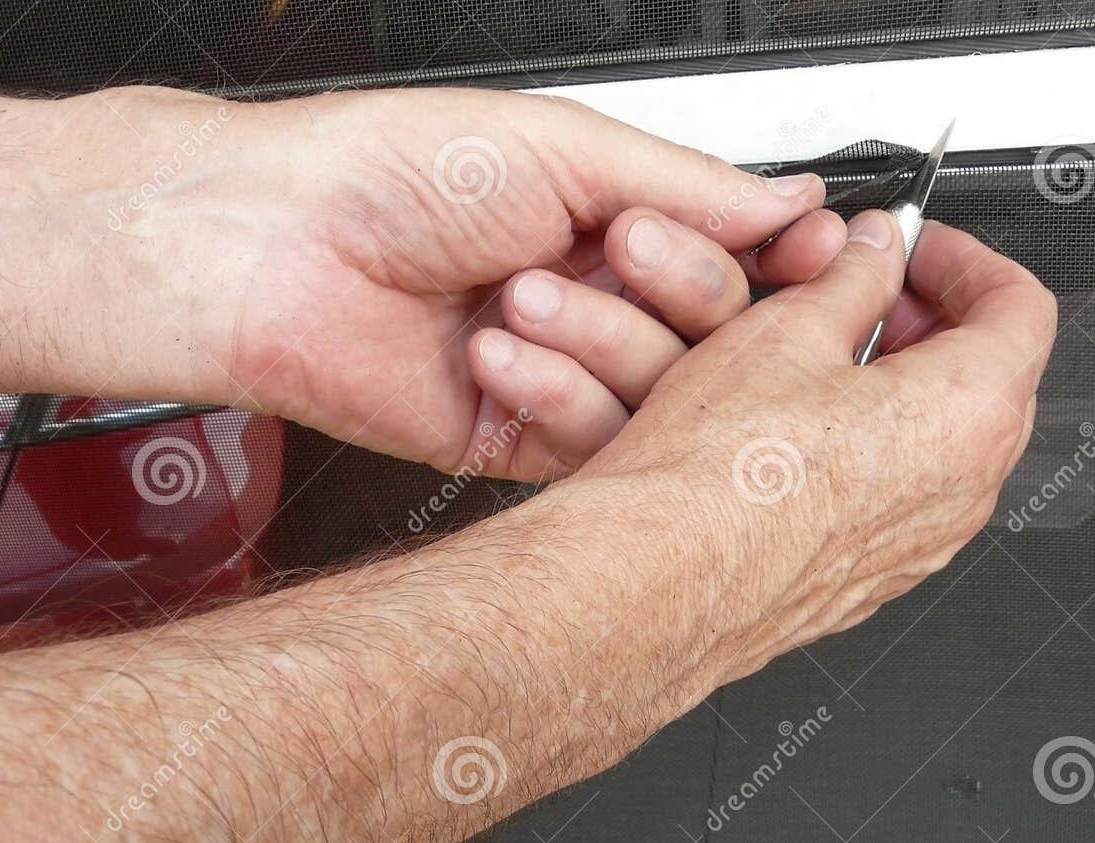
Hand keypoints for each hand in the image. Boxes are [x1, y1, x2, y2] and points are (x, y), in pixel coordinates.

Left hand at [153, 87, 843, 478]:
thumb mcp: (566, 148)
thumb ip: (693, 186)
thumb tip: (794, 200)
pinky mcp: (524, 438)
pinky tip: (498, 353)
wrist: (279, 252)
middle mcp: (599, 300)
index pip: (739, 260)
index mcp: (613, 220)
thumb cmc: (393, 174)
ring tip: (521, 292)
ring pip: (663, 395)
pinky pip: (594, 444)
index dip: (778, 264)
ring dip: (604, 340)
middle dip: (683, 293)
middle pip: (720, 336)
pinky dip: (558, 393)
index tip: (815, 257)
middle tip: (627, 252)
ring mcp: (566, 374)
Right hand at [582, 212, 1057, 673]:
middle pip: (990, 379)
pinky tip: (799, 438)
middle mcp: (965, 489)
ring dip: (900, 393)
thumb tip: (873, 254)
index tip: (917, 248)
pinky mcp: (873, 579)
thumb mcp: (786, 333)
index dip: (966, 260)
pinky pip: (898, 501)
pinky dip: (870, 457)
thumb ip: (851, 280)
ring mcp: (923, 545)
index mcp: (968, 411)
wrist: (662, 582)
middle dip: (931, 325)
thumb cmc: (717, 478)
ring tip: (821, 367)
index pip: (1019, 307)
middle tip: (867, 299)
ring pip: (942, 446)